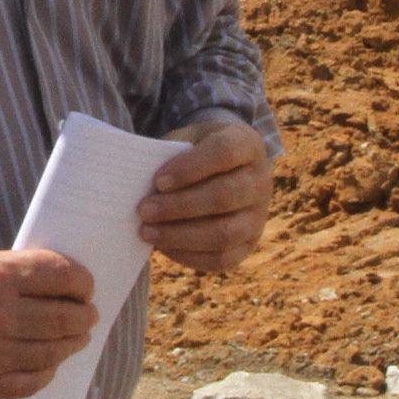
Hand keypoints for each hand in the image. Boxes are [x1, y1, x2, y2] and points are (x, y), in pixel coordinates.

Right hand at [0, 247, 95, 398]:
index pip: (61, 276)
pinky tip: (49, 362)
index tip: (86, 286)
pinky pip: (30, 382)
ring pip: (52, 352)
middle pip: (64, 318)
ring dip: (71, 344)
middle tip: (88, 315)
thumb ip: (18, 268)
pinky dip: (46, 372)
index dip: (82, 282)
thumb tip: (64, 281)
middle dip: (84, 315)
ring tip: (75, 338)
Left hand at [141, 118, 273, 275]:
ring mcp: (258, 216)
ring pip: (224, 233)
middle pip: (225, 196)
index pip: (224, 153)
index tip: (158, 181)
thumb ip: (168, 153)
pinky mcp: (249, 244)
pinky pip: (222, 259)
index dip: (190, 168)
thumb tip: (137, 181)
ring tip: (147, 232)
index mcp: (248, 145)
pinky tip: (163, 246)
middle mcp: (261, 181)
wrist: (225, 169)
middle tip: (143, 210)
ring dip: (180, 235)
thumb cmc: (197, 151)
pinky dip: (188, 255)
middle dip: (179, 206)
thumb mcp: (186, 139)